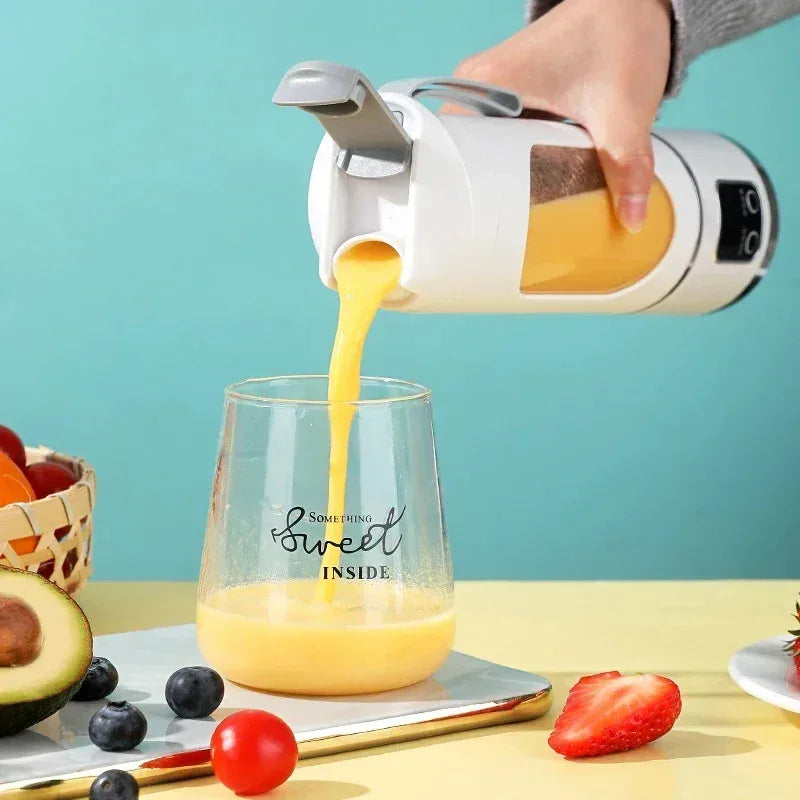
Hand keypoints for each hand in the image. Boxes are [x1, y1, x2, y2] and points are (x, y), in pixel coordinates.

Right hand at [449, 0, 671, 231]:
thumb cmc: (620, 36)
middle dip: (481, 190)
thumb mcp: (624, 114)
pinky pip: (494, 136)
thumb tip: (632, 220)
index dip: (460, 190)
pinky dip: (509, 160)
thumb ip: (627, 169)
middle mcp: (478, 83)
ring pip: (478, 147)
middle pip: (461, 153)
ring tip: (509, 214)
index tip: (473, 225)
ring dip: (496, 176)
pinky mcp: (505, 93)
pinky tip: (524, 185)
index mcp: (489, 83)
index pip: (449, 148)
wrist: (632, 0)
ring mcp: (489, 87)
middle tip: (498, 229)